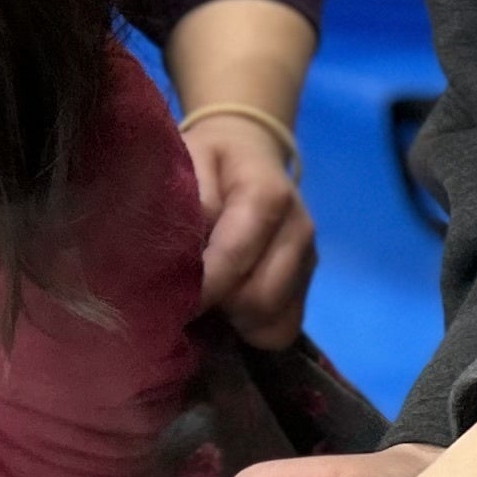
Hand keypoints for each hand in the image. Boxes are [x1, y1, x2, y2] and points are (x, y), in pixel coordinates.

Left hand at [180, 111, 316, 348]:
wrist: (249, 148)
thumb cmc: (207, 160)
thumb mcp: (187, 163)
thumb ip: (189, 206)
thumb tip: (188, 260)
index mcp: (267, 196)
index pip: (234, 259)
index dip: (199, 289)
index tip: (167, 302)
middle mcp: (298, 230)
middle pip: (260, 300)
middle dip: (218, 309)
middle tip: (186, 301)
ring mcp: (309, 258)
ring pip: (275, 321)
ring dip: (236, 322)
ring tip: (209, 303)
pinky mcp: (309, 280)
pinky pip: (285, 326)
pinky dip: (254, 328)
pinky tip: (230, 309)